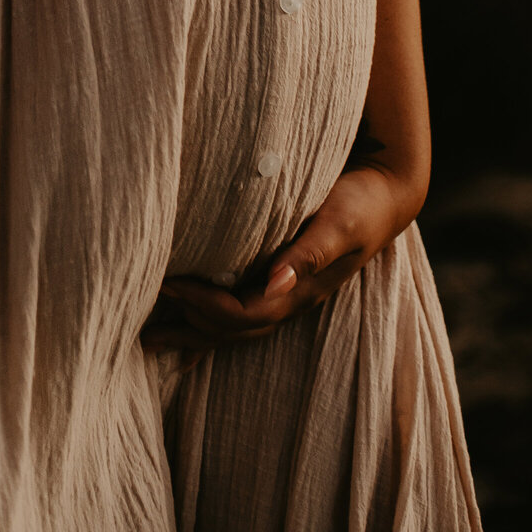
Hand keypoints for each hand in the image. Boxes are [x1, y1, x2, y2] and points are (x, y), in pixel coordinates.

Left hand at [141, 164, 419, 353]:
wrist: (387, 193)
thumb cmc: (360, 203)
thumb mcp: (338, 224)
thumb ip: (308, 253)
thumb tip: (276, 283)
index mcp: (301, 291)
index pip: (244, 313)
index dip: (205, 306)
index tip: (169, 285)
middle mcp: (292, 299)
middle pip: (233, 329)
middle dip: (190, 322)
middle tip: (145, 304)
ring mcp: (288, 293)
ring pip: (234, 326)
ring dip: (194, 332)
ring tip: (150, 337)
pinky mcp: (283, 278)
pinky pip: (242, 311)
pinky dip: (211, 325)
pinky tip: (187, 338)